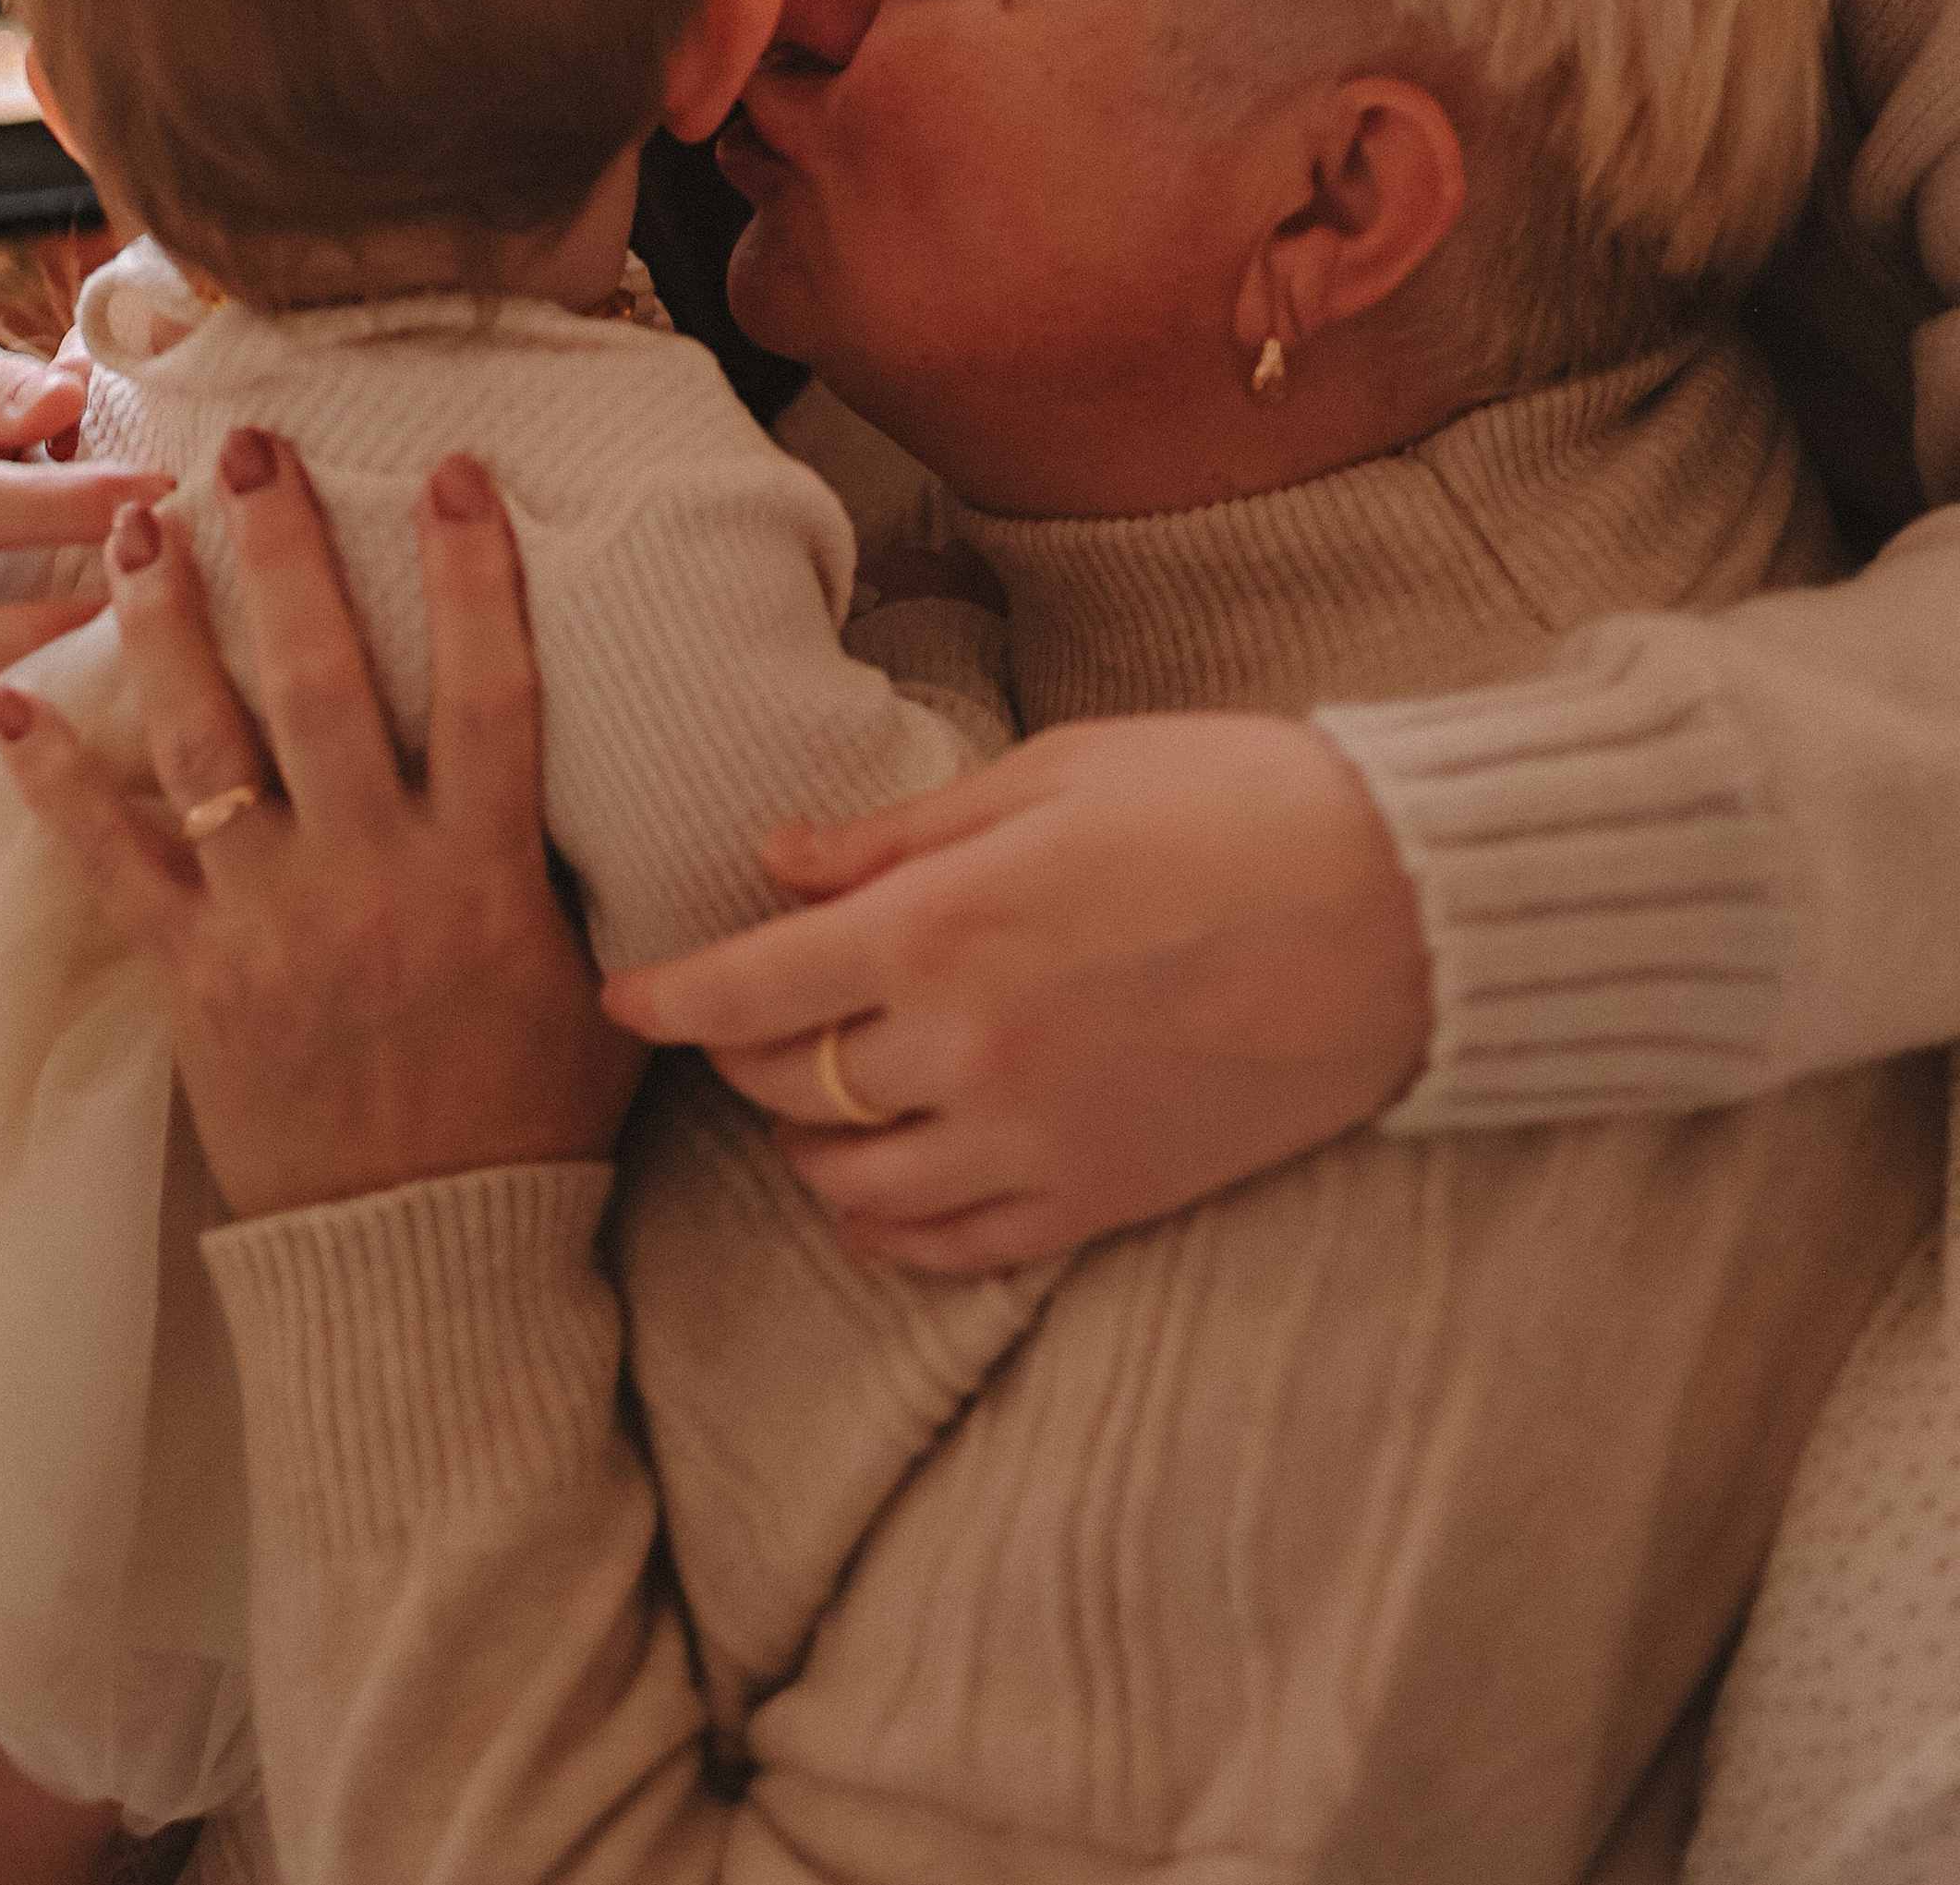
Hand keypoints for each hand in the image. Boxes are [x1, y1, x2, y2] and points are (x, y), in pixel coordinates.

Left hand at [0, 436, 642, 1223]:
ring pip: (210, 748)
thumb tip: (612, 759)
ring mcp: (274, 927)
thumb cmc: (534, 1122)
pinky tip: (9, 706)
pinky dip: (57, 786)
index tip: (455, 472)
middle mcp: (375, 881)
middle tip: (249, 451)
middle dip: (285, 556)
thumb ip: (588, 869)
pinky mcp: (195, 980)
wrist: (429, 1265)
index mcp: (487, 874)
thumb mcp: (605, 987)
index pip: (493, 691)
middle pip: (325, 685)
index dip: (474, 576)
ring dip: (168, 626)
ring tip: (134, 525)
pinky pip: (114, 867)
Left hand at [604, 714, 1431, 1271]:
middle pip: (787, 1085)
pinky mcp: (1100, 1199)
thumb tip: (781, 858)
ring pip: (852, 1188)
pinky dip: (893, 1229)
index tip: (625, 999)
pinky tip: (887, 1191)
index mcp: (944, 927)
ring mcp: (1034, 1139)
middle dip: (742, 1053)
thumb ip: (900, 833)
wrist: (1399, 908)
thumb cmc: (1227, 801)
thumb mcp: (1051, 774)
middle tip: (746, 1015)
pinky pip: (950, 1251)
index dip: (669, 998)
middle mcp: (968, 1049)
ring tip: (818, 1098)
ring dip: (811, 1145)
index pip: (749, 991)